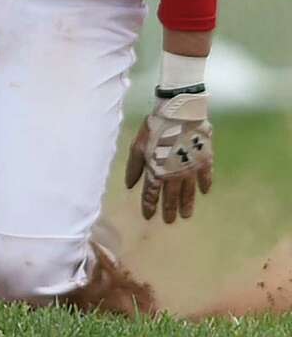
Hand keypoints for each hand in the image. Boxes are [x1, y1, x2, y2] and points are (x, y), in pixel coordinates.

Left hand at [124, 91, 212, 221]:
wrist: (180, 114)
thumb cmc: (155, 128)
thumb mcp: (138, 145)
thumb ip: (134, 166)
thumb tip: (130, 185)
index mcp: (157, 171)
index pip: (152, 193)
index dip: (149, 205)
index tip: (149, 216)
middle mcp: (175, 175)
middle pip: (171, 196)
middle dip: (169, 209)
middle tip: (170, 221)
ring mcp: (192, 170)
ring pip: (189, 192)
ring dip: (187, 204)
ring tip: (186, 215)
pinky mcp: (204, 161)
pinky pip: (206, 177)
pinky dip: (205, 185)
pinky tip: (204, 192)